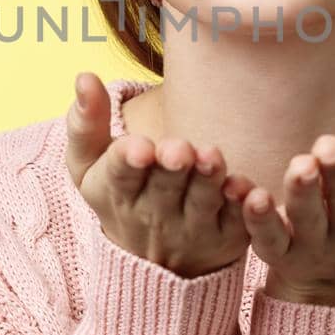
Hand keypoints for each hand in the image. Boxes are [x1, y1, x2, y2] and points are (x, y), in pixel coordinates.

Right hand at [64, 71, 252, 278]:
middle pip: (165, 187)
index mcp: (118, 191)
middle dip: (173, 167)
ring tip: (211, 156)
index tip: (139, 148)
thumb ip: (85, 122)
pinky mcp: (227, 239)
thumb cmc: (118, 192)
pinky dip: (245, 210)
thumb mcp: (88, 165)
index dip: (129, 160)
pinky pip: (238, 224)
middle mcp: (154, 214)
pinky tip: (250, 191)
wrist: (150, 259)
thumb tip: (84, 75)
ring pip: (202, 203)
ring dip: (208, 181)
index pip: (120, 175)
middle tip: (180, 150)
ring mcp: (192, 229)